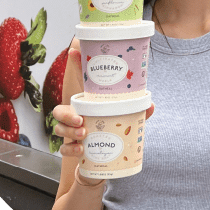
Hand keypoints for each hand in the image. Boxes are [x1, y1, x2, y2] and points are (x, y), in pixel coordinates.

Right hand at [52, 43, 154, 158]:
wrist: (106, 159)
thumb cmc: (113, 130)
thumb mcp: (126, 117)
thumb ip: (137, 112)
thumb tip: (151, 105)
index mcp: (87, 103)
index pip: (78, 82)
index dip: (74, 64)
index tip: (74, 51)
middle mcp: (74, 116)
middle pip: (59, 110)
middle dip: (66, 114)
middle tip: (80, 120)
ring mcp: (70, 132)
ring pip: (58, 129)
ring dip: (69, 131)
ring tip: (83, 134)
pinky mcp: (71, 148)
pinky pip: (63, 148)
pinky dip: (70, 149)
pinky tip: (80, 149)